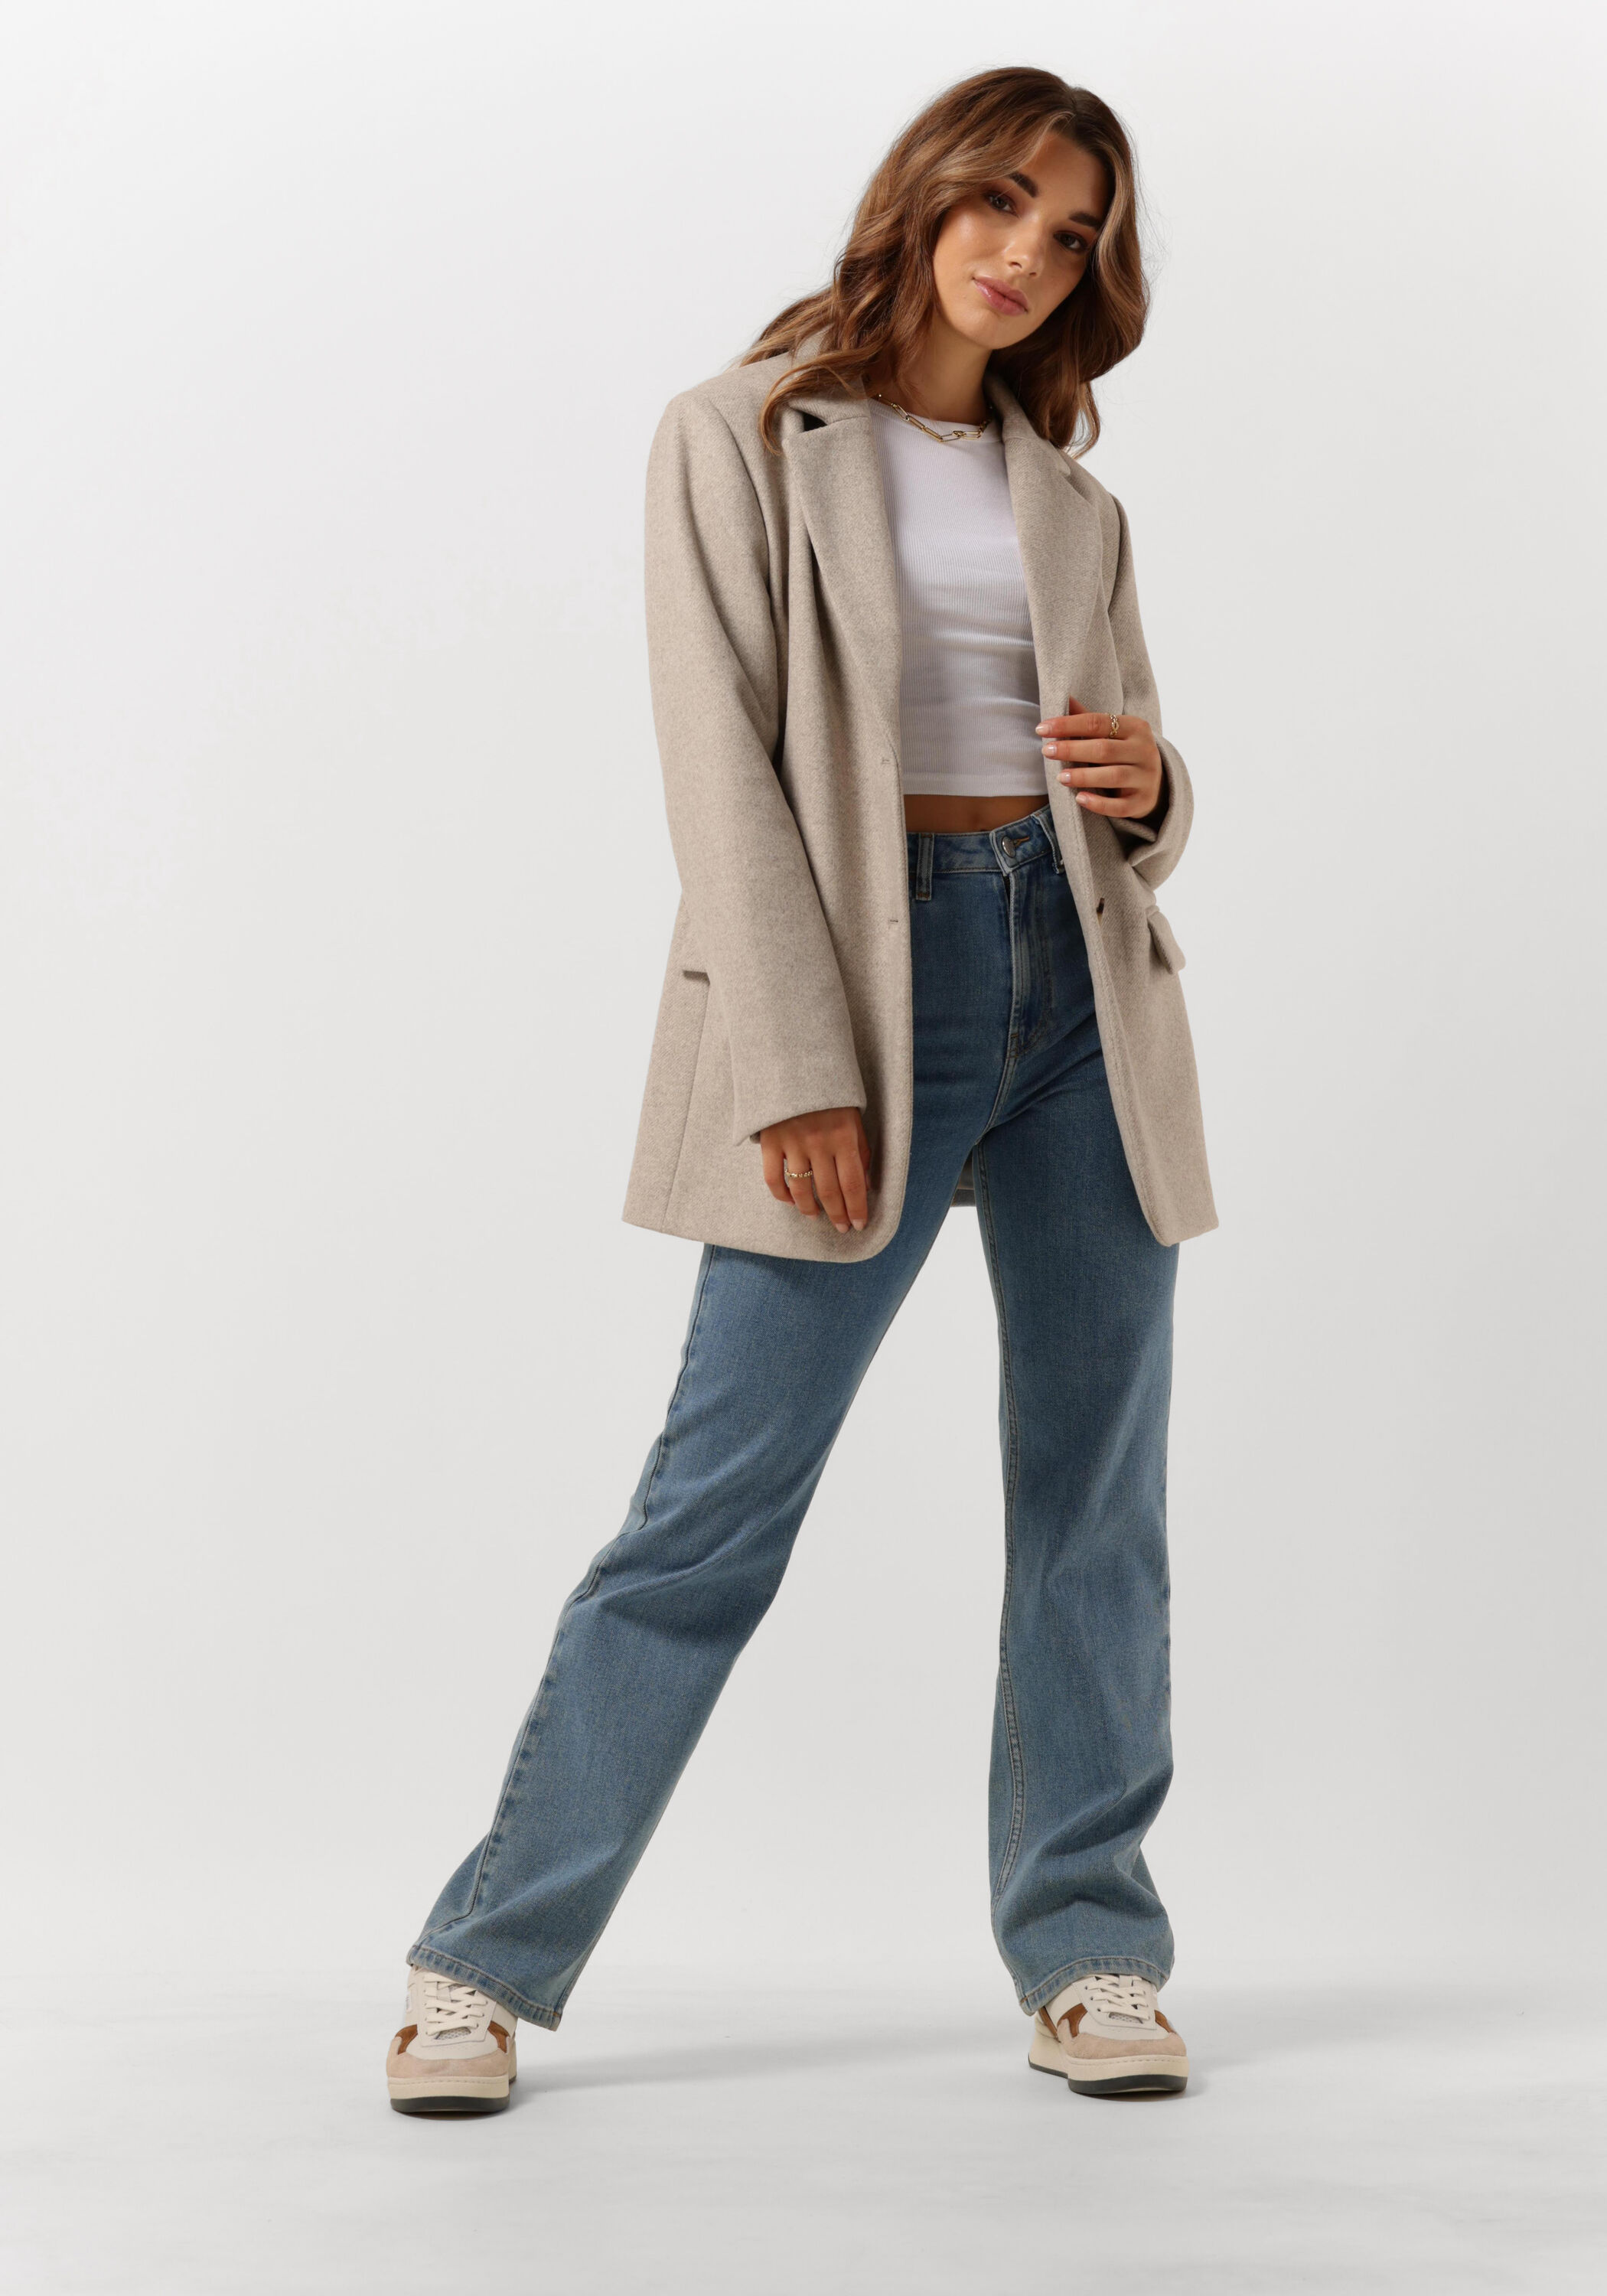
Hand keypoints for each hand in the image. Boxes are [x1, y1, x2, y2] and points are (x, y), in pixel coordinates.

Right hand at [760, 1106, 872, 1234]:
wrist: (793, 1063)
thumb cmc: (830, 1094)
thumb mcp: (854, 1117)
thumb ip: (861, 1150)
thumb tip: (865, 1185)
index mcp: (844, 1136)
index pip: (853, 1184)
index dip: (857, 1209)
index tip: (859, 1224)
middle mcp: (819, 1143)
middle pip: (829, 1191)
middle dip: (838, 1214)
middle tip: (841, 1228)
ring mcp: (793, 1143)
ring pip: (801, 1189)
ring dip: (810, 1209)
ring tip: (815, 1216)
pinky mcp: (770, 1141)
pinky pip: (773, 1177)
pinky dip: (781, 1194)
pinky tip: (790, 1201)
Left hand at [1037, 694, 1163, 819]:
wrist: (1155, 783)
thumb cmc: (1123, 754)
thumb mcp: (1112, 734)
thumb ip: (1089, 720)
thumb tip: (1066, 697)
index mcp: (1136, 727)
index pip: (1097, 722)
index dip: (1068, 725)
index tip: (1042, 729)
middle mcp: (1144, 750)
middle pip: (1104, 749)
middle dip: (1072, 749)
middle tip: (1046, 751)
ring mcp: (1146, 777)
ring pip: (1113, 776)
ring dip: (1083, 777)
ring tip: (1060, 777)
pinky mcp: (1143, 801)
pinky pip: (1120, 806)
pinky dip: (1099, 804)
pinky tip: (1079, 799)